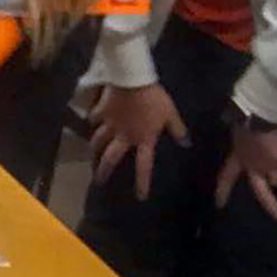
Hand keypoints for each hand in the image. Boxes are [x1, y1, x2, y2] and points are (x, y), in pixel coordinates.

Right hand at [88, 83, 187, 199]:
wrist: (132, 79)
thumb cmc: (154, 98)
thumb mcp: (170, 113)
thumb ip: (177, 129)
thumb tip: (186, 143)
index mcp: (143, 139)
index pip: (143, 166)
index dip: (142, 182)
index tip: (139, 197)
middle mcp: (124, 136)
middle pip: (110, 158)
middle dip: (103, 171)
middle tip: (98, 182)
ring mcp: (110, 124)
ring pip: (97, 141)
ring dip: (93, 151)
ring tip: (90, 158)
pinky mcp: (101, 111)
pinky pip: (94, 119)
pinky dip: (92, 122)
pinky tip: (90, 123)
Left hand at [215, 119, 276, 225]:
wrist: (259, 113)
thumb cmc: (245, 116)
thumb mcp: (237, 127)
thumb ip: (238, 131)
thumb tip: (230, 121)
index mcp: (239, 157)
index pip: (226, 176)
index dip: (223, 191)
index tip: (219, 205)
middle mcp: (255, 167)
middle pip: (263, 194)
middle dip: (275, 210)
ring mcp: (271, 166)